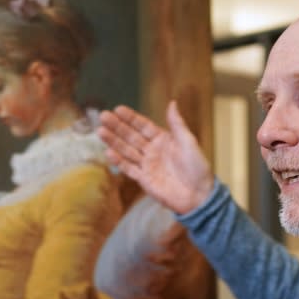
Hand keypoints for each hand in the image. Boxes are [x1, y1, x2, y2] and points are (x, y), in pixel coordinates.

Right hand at [98, 101, 214, 214]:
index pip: (143, 126)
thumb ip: (177, 124)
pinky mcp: (144, 179)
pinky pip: (129, 168)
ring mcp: (147, 165)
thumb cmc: (198, 168)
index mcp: (163, 139)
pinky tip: (108, 152)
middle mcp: (152, 150)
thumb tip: (172, 102)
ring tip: (100, 131)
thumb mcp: (189, 142)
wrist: (199, 195)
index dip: (130, 118)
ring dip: (113, 141)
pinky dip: (118, 161)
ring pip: (126, 150)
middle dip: (117, 127)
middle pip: (131, 136)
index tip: (117, 109)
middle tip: (103, 116)